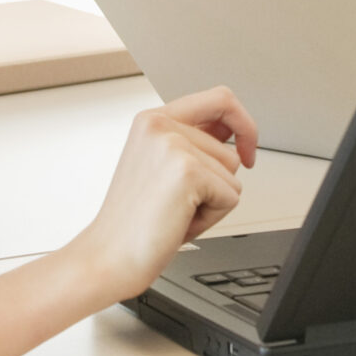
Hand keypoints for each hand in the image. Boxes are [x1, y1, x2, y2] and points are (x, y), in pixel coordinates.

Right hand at [67, 87, 258, 300]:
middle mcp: (160, 125)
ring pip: (233, 174)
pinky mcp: (188, 171)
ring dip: (212, 202)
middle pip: (231, 148)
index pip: (220, 99)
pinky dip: (211, 217)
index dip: (243, 124)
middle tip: (183, 202)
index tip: (246, 149)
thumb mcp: (160, 167)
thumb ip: (193, 143)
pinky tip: (179, 220)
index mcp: (151, 119)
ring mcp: (173, 146)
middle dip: (218, 183)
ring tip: (174, 211)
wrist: (109, 257)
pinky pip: (231, 196)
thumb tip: (233, 134)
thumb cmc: (133, 222)